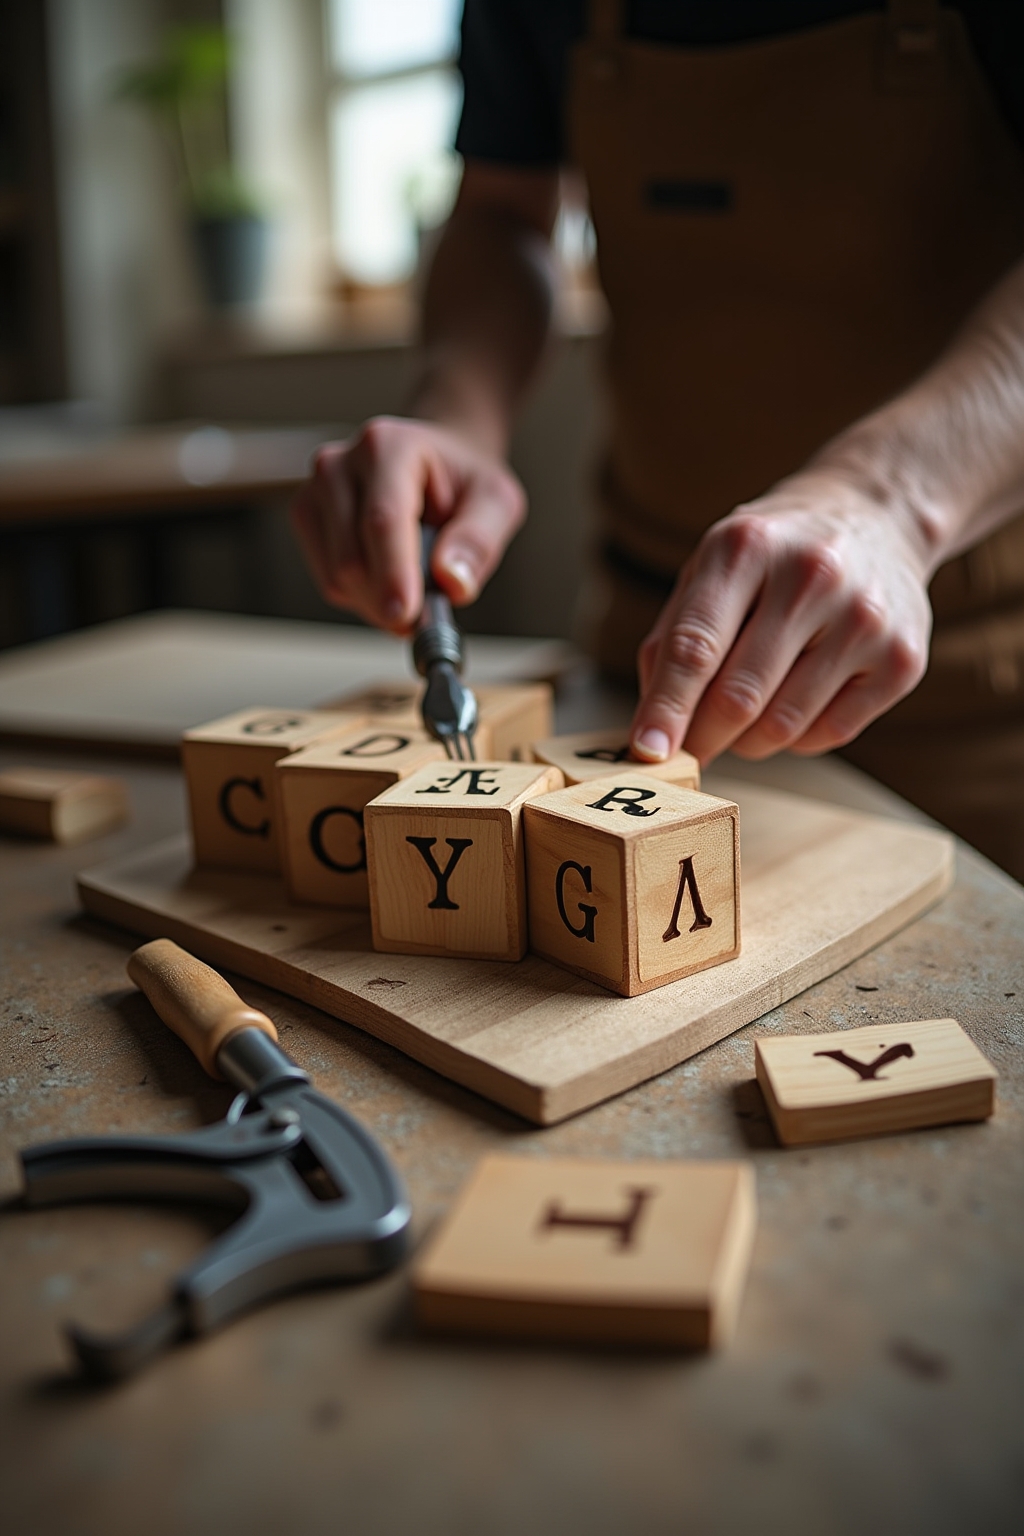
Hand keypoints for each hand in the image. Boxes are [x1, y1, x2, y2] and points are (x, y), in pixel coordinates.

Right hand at [290, 416, 525, 631]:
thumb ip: (479, 540)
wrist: (436, 465)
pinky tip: (388, 580)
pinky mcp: (307, 519)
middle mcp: (339, 464)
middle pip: (353, 557)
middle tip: (426, 616)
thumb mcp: (496, 502)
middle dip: (390, 600)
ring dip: (379, 603)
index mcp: (388, 446)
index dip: (393, 573)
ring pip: (338, 577)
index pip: (383, 520)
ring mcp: (315, 492)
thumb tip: (453, 581)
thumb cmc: (463, 482)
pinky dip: (363, 598)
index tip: (406, 615)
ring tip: (414, 589)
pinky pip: (330, 582)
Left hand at [629, 472, 933, 764]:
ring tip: (744, 717)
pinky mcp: (902, 659)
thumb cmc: (774, 557)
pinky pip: (828, 734)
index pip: (696, 646)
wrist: (877, 519)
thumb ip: (671, 641)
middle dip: (703, 738)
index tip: (646, 751)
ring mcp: (865, 619)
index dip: (667, 708)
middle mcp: (812, 577)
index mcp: (748, 547)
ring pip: (782, 726)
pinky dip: (795, 738)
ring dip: (748, 742)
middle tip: (690, 750)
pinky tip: (793, 704)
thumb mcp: (711, 569)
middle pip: (739, 697)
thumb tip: (651, 729)